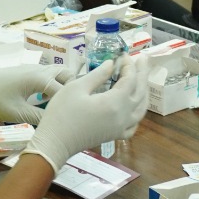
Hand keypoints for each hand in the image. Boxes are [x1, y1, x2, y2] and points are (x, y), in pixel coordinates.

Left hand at [0, 64, 70, 124]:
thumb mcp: (17, 113)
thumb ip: (40, 118)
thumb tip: (57, 124)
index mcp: (40, 79)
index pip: (66, 90)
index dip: (73, 104)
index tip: (76, 118)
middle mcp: (41, 70)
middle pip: (68, 74)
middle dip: (73, 89)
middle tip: (70, 108)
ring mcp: (35, 69)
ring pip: (59, 72)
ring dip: (64, 84)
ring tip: (60, 103)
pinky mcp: (29, 71)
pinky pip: (50, 74)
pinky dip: (55, 83)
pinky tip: (47, 98)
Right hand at [24, 57, 149, 172]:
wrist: (54, 143)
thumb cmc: (62, 113)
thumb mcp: (77, 88)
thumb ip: (98, 75)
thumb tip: (111, 63)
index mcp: (114, 103)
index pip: (130, 80)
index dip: (129, 65)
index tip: (124, 55)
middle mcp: (123, 116)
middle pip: (140, 92)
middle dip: (142, 73)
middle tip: (143, 58)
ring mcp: (121, 128)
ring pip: (141, 108)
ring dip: (144, 92)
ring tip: (142, 78)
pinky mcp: (115, 136)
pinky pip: (135, 124)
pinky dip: (138, 112)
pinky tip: (134, 106)